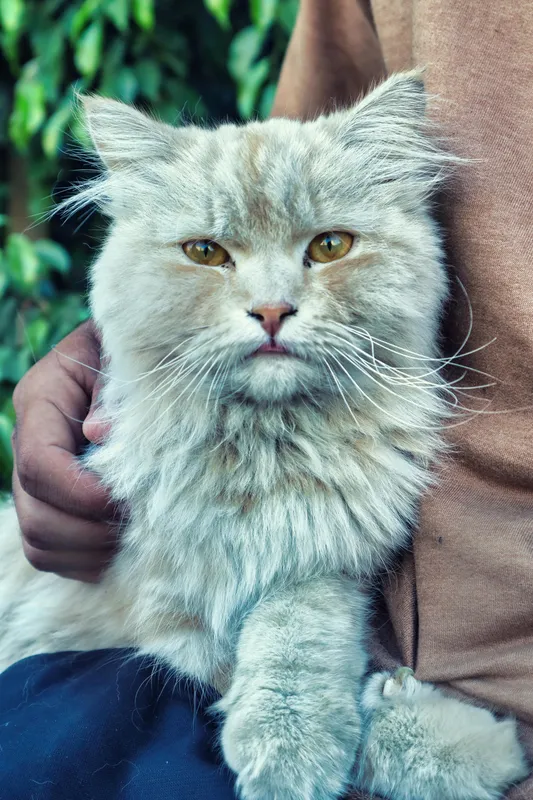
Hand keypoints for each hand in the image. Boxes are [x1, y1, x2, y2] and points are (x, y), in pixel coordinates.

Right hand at [12, 321, 118, 581]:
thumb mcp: (124, 356)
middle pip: (34, 511)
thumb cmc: (132, 353)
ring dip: (87, 551)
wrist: (130, 358)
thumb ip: (113, 390)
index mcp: (42, 399)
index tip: (119, 501)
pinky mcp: (53, 501)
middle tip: (134, 525)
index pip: (38, 461)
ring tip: (130, 538)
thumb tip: (100, 434)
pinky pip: (51, 551)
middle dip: (86, 530)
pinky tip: (120, 548)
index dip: (77, 492)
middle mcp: (30, 441)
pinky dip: (85, 562)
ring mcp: (37, 477)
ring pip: (39, 539)